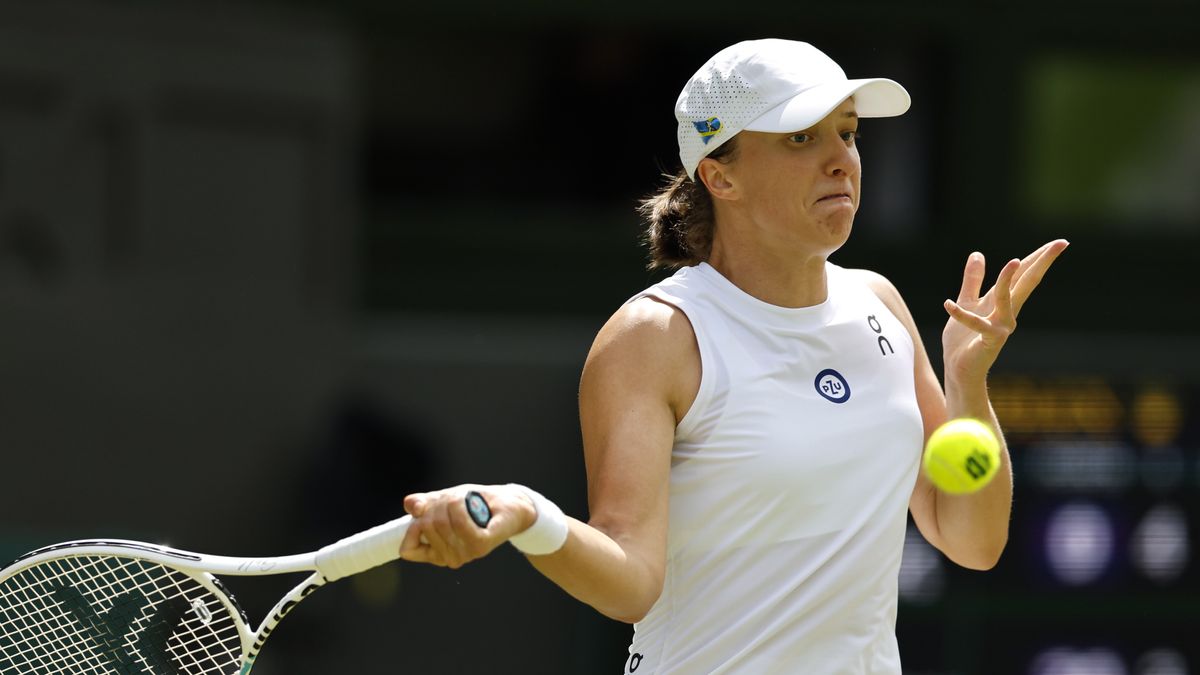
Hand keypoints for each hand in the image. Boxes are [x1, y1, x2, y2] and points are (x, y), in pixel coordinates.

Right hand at [399, 484, 536, 568]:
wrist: (508, 503)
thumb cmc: (474, 503)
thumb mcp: (442, 501)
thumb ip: (423, 505)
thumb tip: (411, 506)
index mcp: (438, 553)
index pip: (408, 550)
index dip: (412, 528)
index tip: (425, 512)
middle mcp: (450, 558)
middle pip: (424, 527)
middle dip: (434, 505)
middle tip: (452, 498)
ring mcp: (466, 553)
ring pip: (440, 523)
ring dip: (449, 502)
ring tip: (462, 500)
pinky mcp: (481, 545)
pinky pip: (460, 523)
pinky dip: (462, 507)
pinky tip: (470, 503)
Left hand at [942, 239, 1068, 387]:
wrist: (958, 368)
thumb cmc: (963, 338)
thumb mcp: (967, 302)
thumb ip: (973, 280)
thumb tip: (978, 253)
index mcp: (1002, 301)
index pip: (1023, 274)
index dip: (1038, 257)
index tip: (1060, 242)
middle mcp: (1007, 312)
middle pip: (1026, 281)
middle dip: (1042, 262)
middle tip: (1062, 243)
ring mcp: (1001, 326)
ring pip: (1006, 297)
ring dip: (1008, 280)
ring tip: (1014, 261)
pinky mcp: (988, 339)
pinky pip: (975, 323)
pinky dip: (961, 314)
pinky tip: (948, 304)